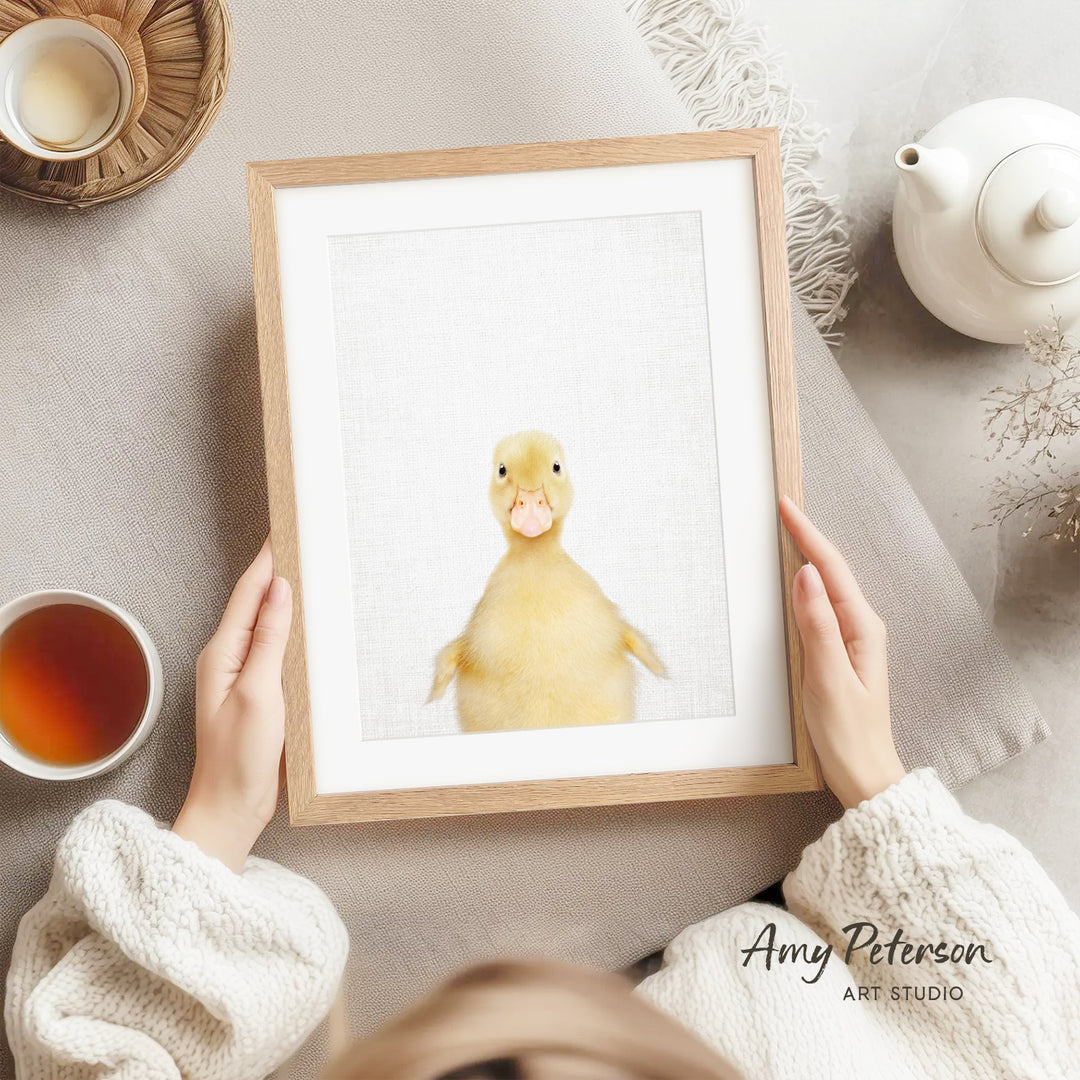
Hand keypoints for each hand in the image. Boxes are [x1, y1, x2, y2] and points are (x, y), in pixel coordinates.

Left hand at [172, 539, 292, 870]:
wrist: (232, 808)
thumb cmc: (239, 757)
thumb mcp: (259, 693)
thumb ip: (269, 639)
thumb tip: (279, 589)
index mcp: (222, 653)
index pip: (249, 592)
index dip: (268, 558)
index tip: (287, 528)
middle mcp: (229, 658)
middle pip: (257, 603)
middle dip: (279, 570)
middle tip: (307, 541)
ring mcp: (244, 676)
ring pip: (268, 625)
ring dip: (287, 598)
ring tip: (313, 571)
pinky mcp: (260, 693)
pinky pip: (277, 650)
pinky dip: (294, 630)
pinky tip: (312, 625)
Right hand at [779, 496, 904, 809]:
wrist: (865, 775)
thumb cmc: (848, 735)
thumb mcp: (828, 679)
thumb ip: (817, 626)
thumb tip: (807, 576)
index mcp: (862, 629)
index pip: (831, 569)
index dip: (807, 535)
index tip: (786, 506)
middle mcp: (861, 628)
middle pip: (831, 570)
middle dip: (807, 536)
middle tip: (782, 508)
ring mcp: (852, 639)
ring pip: (827, 585)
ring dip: (808, 556)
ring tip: (787, 531)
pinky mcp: (840, 652)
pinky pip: (822, 606)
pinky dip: (807, 584)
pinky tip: (795, 580)